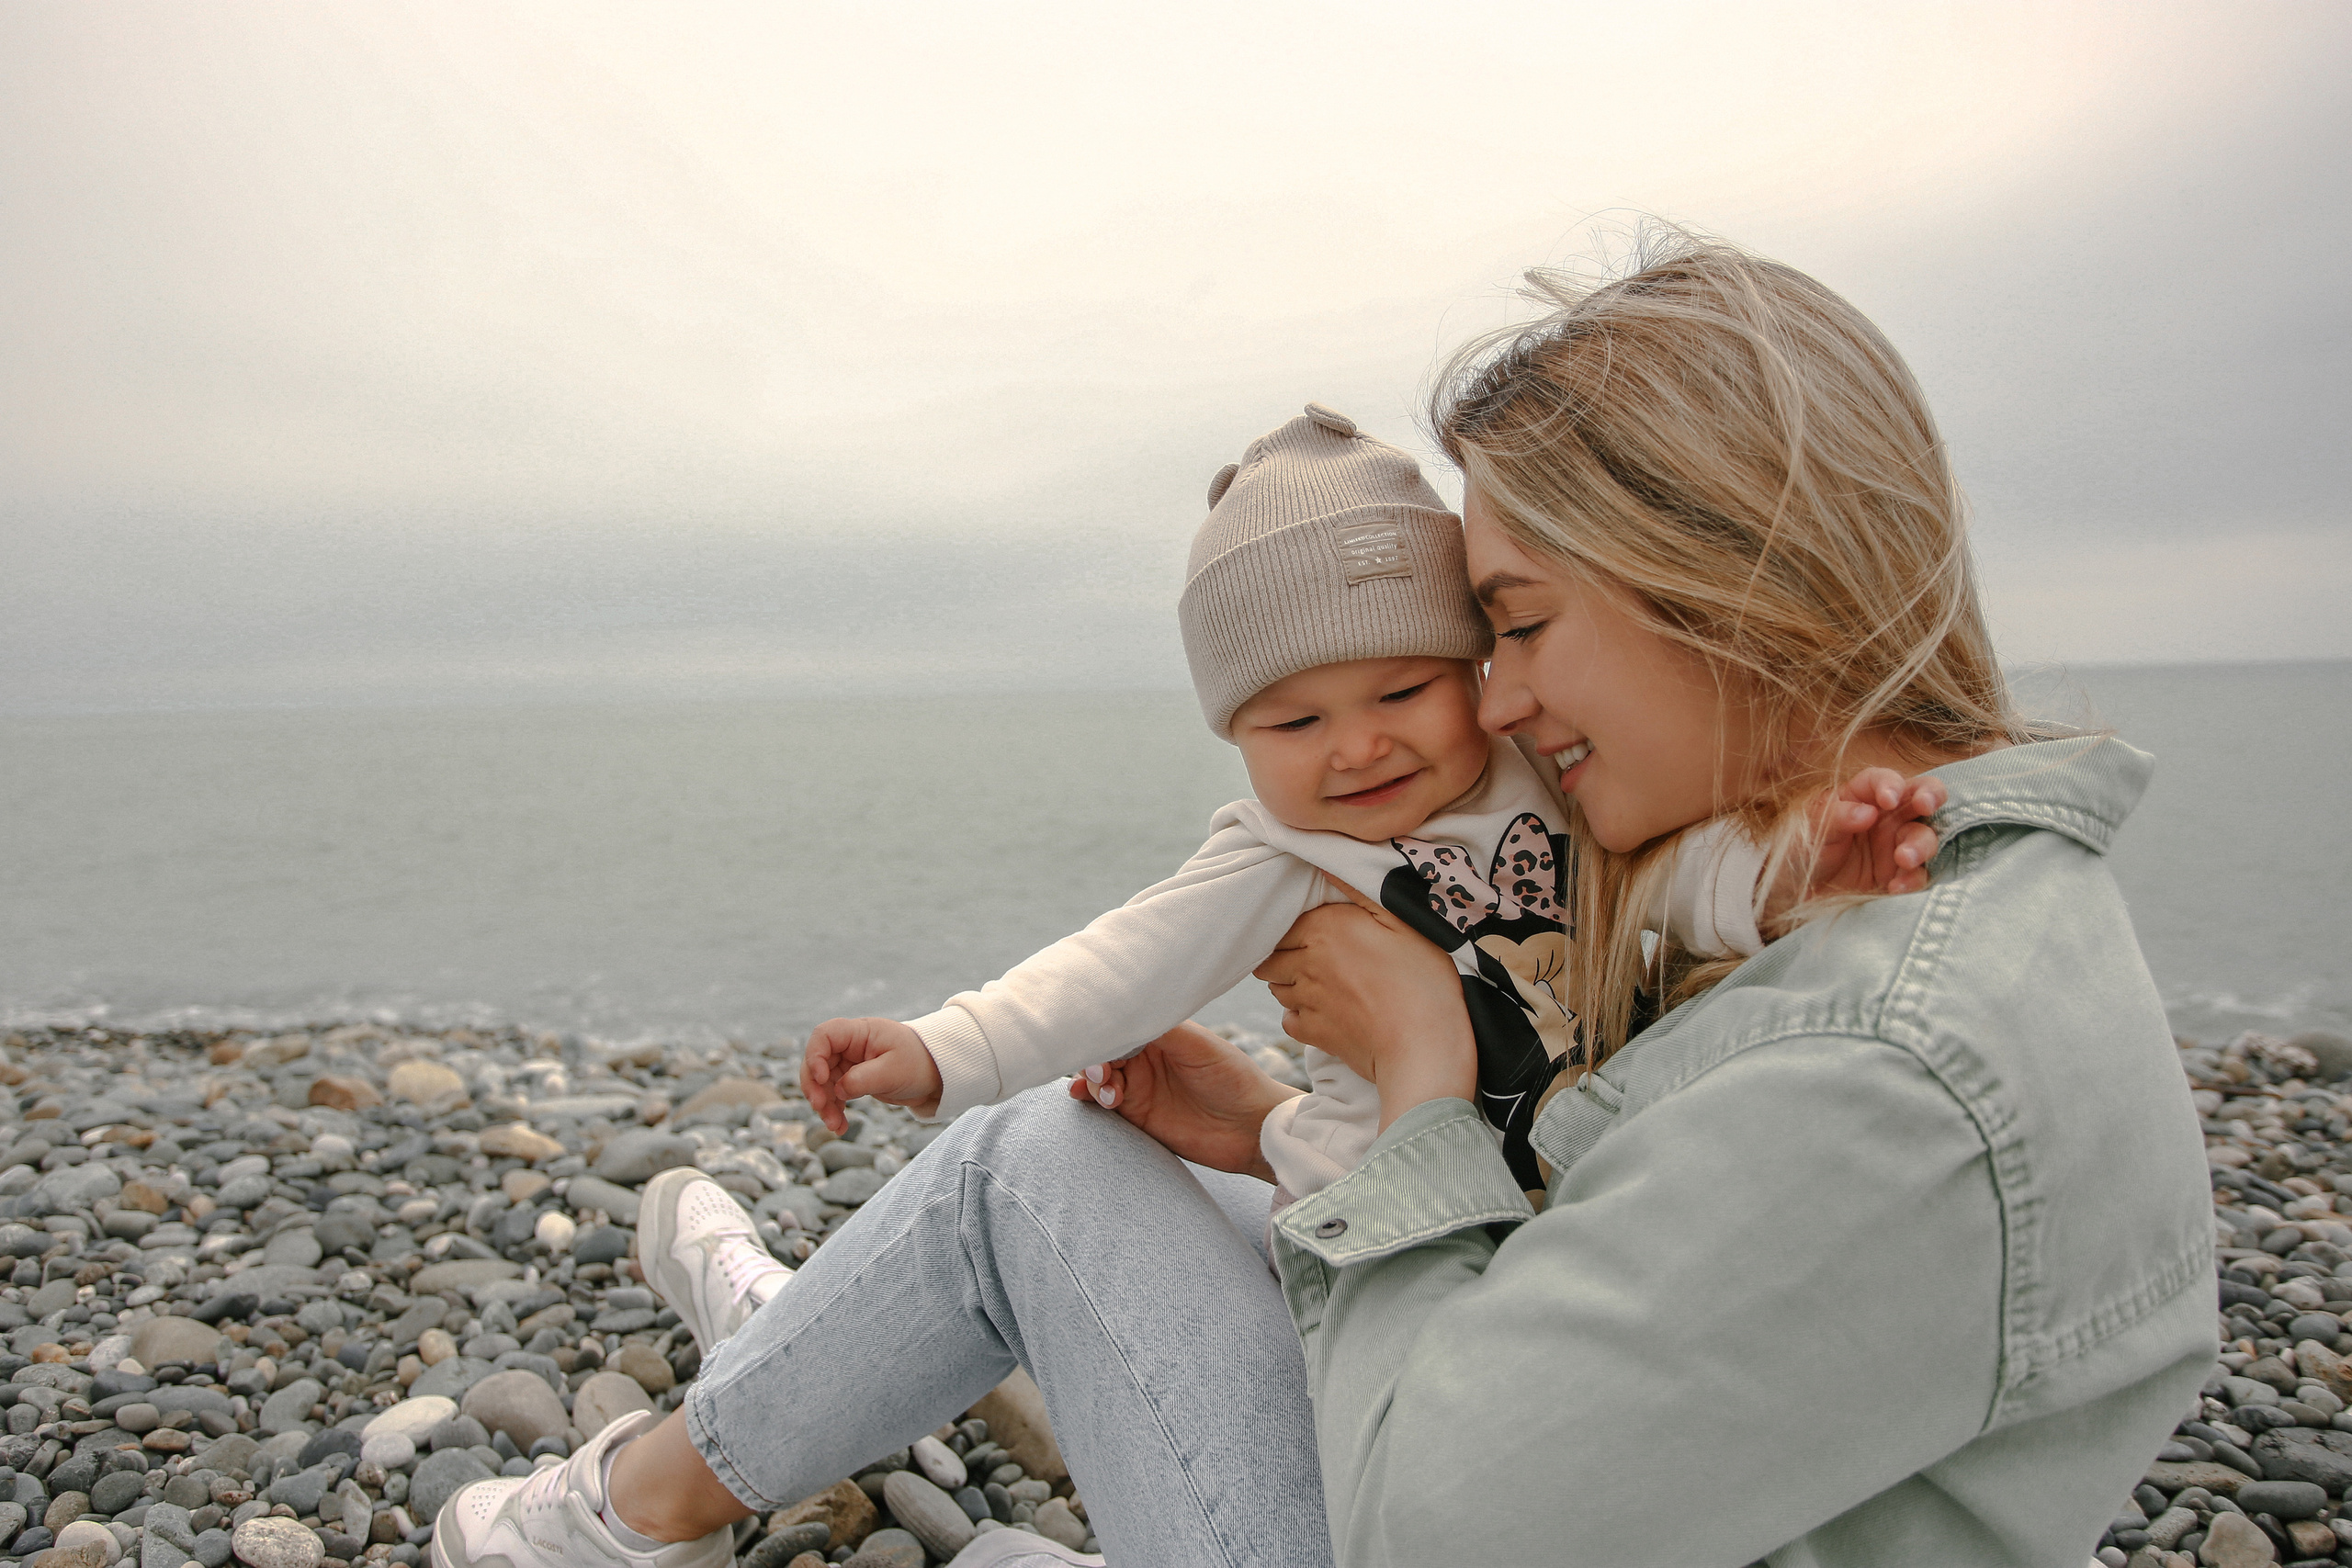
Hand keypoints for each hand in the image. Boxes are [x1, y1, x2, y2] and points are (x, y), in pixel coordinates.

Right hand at [801, 1017, 942, 1131]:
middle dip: (815, 1086)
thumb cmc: (919, 1064)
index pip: (825, 1035)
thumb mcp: (893, 1071)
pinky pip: (835, 1094)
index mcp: (861, 1032)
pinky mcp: (854, 1080)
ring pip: (823, 1082)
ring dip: (824, 1104)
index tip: (822, 1078)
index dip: (815, 1055)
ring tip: (835, 1126)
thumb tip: (838, 1090)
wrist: (936, 1075)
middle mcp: (851, 1046)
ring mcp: (850, 1063)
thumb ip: (863, 1079)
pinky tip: (840, 1127)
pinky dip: (834, 1110)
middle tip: (820, 1108)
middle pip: (817, 1061)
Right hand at [1067, 1021, 1300, 1179]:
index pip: (1121, 1024)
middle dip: (1094, 1058)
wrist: (1252, 1129)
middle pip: (1104, 1050)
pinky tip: (1085, 1097)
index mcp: (1161, 1034)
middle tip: (1102, 1072)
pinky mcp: (1137, 1116)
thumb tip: (1125, 1008)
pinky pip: (1103, 1104)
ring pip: (1098, 1076)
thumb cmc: (1234, 1079)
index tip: (1097, 1038)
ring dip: (1092, 1080)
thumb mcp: (1200, 1046)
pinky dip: (1089, 1097)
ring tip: (1109, 1092)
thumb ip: (1164, 1027)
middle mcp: (1146, 1057)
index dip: (1105, 1030)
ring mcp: (1139, 1087)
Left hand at [1252, 884, 1474, 1132]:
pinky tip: (1325, 1012)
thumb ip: (1359, 890)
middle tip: (1312, 957)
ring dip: (1290, 984)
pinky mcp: (1313, 1034)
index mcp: (1324, 928)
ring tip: (1320, 983)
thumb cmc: (1424, 980)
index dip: (1294, 928)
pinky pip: (1289, 1021)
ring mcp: (1307, 1001)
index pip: (1282, 924)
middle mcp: (1306, 963)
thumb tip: (1324, 860)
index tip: (1313, 932)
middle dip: (1283, 955)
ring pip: (1277, 988)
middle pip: (1271, 957)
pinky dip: (1300, 1016)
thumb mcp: (1403, 923)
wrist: (1426, 1046)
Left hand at [1763, 767, 1947, 928]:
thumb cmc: (1802, 847)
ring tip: (1903, 858)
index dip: (1891, 784)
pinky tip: (1895, 886)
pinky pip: (1919, 874)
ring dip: (1921, 845)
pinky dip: (1913, 879)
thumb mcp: (1811, 827)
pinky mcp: (1900, 874)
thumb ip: (1838, 816)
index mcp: (1863, 795)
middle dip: (1931, 796)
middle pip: (1922, 796)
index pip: (1884, 779)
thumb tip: (1868, 813)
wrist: (1796, 891)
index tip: (1887, 800)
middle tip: (1925, 806)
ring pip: (1925, 836)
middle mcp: (1888, 816)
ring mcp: (1897, 844)